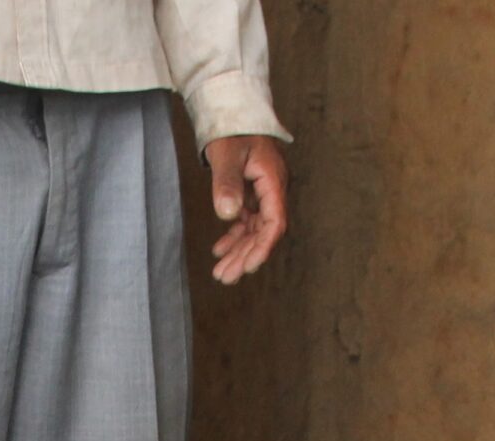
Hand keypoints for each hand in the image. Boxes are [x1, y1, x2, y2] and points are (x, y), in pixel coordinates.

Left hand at [203, 135, 288, 283]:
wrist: (232, 109)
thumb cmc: (232, 128)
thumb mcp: (226, 155)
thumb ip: (227, 184)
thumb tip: (227, 214)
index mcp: (272, 180)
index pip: (274, 222)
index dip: (262, 247)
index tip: (248, 267)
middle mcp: (271, 189)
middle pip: (263, 231)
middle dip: (245, 256)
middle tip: (226, 277)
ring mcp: (262, 191)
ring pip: (254, 229)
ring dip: (239, 251)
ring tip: (222, 271)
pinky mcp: (251, 191)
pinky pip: (246, 220)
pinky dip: (234, 235)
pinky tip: (220, 249)